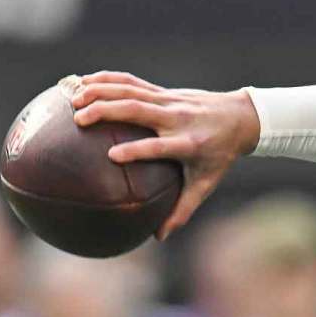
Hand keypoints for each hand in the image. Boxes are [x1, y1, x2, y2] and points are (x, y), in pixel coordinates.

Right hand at [70, 71, 260, 240]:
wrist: (242, 117)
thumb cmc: (221, 155)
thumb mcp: (206, 183)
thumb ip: (183, 209)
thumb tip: (159, 237)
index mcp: (188, 143)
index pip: (160, 146)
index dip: (138, 150)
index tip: (112, 156)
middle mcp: (177, 119)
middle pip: (140, 110)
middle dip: (108, 111)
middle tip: (79, 119)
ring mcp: (170, 102)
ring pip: (133, 91)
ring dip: (102, 91)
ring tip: (73, 98)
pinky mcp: (165, 92)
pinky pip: (134, 82)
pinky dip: (108, 79)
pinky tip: (83, 80)